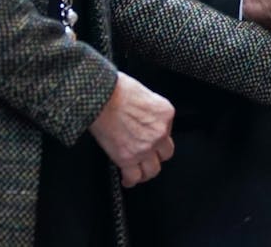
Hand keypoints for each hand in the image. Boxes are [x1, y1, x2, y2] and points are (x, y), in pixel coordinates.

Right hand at [88, 72, 175, 187]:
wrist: (101, 96)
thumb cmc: (117, 89)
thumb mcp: (144, 93)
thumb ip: (150, 110)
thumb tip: (144, 119)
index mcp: (165, 114)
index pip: (169, 132)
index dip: (158, 137)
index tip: (150, 139)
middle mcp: (160, 132)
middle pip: (165, 154)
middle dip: (156, 156)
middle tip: (147, 156)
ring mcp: (145, 147)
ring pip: (153, 170)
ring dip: (146, 171)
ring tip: (139, 172)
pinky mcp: (128, 158)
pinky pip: (134, 177)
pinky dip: (130, 181)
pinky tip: (127, 180)